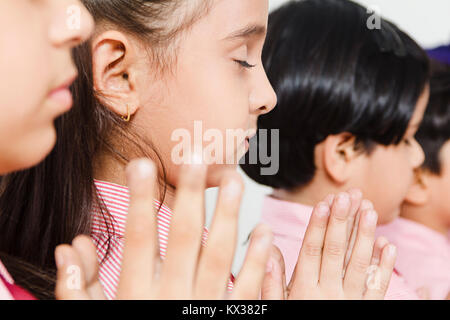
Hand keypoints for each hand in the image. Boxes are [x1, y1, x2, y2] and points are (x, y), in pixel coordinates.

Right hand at [54, 158, 272, 299]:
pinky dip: (257, 260)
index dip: (138, 201)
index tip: (141, 165)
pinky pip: (247, 288)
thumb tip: (68, 249)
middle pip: (183, 237)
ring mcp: (204, 309)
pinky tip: (264, 232)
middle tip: (197, 158)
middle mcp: (172, 297)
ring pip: (219, 255)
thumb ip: (77, 290)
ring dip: (228, 216)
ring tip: (235, 182)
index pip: (137, 239)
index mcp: (137, 295)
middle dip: (189, 195)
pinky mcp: (231, 319)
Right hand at [262, 190, 395, 299]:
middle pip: (336, 252)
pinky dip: (384, 266)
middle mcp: (328, 293)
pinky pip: (376, 287)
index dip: (318, 226)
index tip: (324, 203)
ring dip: (365, 236)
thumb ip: (271, 281)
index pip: (312, 251)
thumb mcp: (275, 308)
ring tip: (369, 210)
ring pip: (358, 264)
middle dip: (342, 221)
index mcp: (303, 290)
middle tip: (348, 196)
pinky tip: (388, 245)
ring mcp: (349, 301)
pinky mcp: (365, 309)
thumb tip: (270, 249)